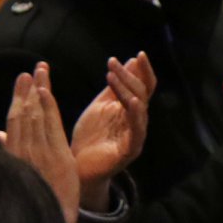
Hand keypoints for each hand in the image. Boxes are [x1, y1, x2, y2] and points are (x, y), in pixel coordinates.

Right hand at [0, 65, 78, 222]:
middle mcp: (24, 151)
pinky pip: (52, 126)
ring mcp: (40, 152)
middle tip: (30, 69)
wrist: (51, 222)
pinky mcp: (58, 156)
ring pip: (36, 115)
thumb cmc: (35, 199)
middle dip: (27, 90)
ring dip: (37, 91)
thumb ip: (9, 150)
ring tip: (39, 71)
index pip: (14, 120)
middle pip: (24, 113)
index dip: (17, 98)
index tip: (20, 80)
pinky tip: (45, 91)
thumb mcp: (19, 173)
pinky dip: (47, 107)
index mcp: (15, 154)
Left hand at [69, 52, 155, 209]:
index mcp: (131, 110)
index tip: (139, 54)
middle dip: (128, 75)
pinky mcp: (129, 151)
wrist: (78, 168)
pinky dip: (136, 116)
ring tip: (114, 75)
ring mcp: (135, 137)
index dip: (144, 71)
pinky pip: (137, 132)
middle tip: (112, 62)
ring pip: (139, 109)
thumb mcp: (101, 106)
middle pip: (141, 94)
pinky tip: (133, 102)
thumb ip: (115, 87)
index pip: (144, 86)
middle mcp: (137, 122)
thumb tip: (130, 61)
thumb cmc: (91, 137)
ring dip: (127, 90)